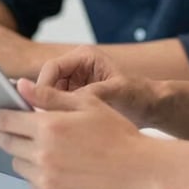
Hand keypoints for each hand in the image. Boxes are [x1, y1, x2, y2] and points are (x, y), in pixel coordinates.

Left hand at [0, 82, 156, 188]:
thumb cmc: (116, 134)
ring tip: (39, 146)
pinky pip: (32, 183)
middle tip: (9, 130)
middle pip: (7, 143)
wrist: (140, 170)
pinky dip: (36, 173)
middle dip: (5, 134)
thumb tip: (21, 85)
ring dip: (22, 154)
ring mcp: (48, 179)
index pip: (8, 121)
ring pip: (18, 164)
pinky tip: (53, 164)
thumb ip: (49, 96)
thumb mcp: (85, 104)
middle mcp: (44, 155)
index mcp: (49, 127)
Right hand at [36, 46, 160, 127]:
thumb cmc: (138, 95)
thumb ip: (90, 95)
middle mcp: (76, 67)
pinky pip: (58, 107)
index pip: (52, 68)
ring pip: (50, 96)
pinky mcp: (75, 98)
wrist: (151, 108)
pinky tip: (61, 132)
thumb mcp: (115, 93)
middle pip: (47, 82)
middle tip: (41, 123)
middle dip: (43, 101)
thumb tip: (64, 103)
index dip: (42, 87)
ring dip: (49, 111)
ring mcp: (74, 83)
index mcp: (84, 56)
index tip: (38, 108)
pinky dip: (57, 118)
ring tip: (51, 130)